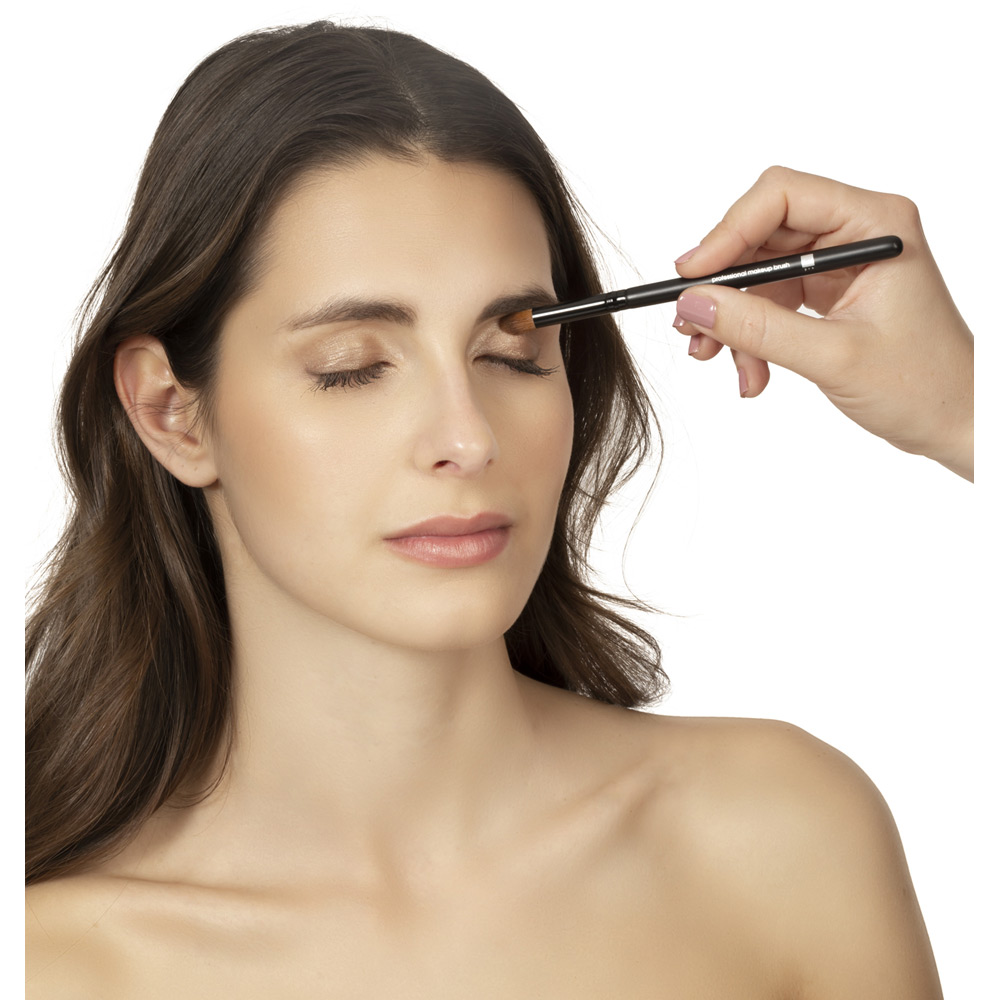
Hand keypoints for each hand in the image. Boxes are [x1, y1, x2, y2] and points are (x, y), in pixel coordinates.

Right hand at [672, 166, 973, 480]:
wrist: (954, 422)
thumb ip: (758, 328)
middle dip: (724, 286)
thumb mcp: (832, 357)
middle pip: (761, 234)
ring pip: (757, 273)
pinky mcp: (827, 293)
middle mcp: (855, 233)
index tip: (692, 277)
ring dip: (732, 320)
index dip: (729, 231)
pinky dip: (750, 336)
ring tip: (720, 360)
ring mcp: (839, 263)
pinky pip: (768, 302)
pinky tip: (751, 372)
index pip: (782, 197)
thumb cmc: (925, 386)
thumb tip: (695, 304)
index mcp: (875, 224)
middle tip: (694, 325)